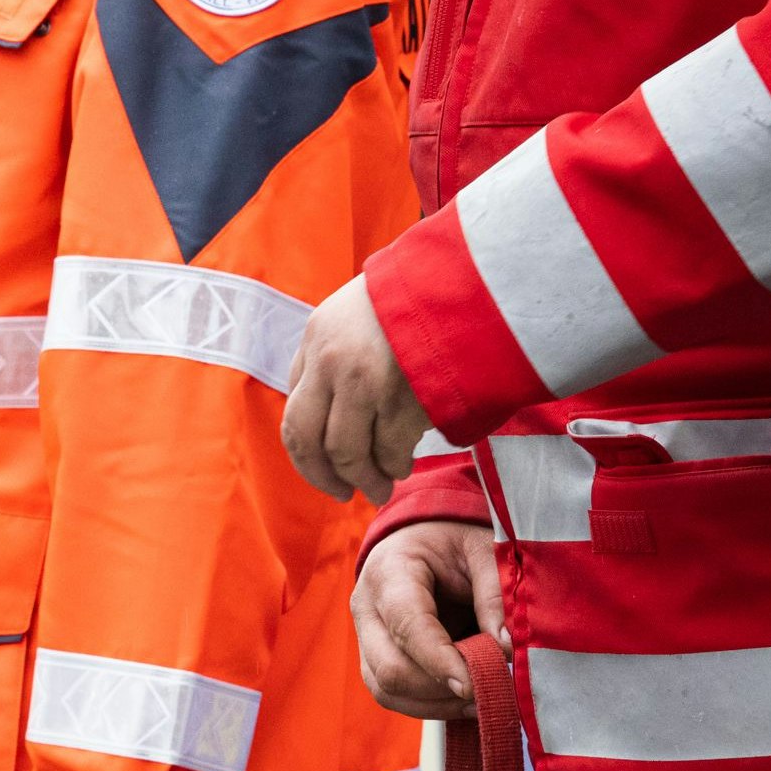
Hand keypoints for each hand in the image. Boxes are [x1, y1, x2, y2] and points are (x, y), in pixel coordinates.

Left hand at [284, 276, 439, 504]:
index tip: (322, 472)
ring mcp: (369, 381)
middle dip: (324, 477)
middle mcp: (334, 362)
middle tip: (343, 493)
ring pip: (350, 453)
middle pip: (311, 441)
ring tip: (380, 487)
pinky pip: (391, 448)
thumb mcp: (357, 312)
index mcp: (317, 338)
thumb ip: (332, 357)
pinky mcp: (407, 396)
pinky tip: (403, 465)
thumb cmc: (420, 295)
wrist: (475, 277)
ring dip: (365, 479)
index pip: (294, 414)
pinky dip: (395, 464)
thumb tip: (322, 413)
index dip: (306, 454)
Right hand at [351, 520, 503, 719]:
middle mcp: (366, 608)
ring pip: (387, 689)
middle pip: (390, 668)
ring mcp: (365, 636)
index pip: (407, 625)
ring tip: (482, 700)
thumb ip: (494, 596)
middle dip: (441, 689)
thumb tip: (505, 651)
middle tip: (490, 691)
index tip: (476, 684)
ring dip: (436, 703)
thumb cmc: (454, 542)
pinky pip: (392, 694)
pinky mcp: (373, 657)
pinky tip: (464, 700)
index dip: (440, 659)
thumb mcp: (484, 551)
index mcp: (389, 571)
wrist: (422, 539)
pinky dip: (430, 705)